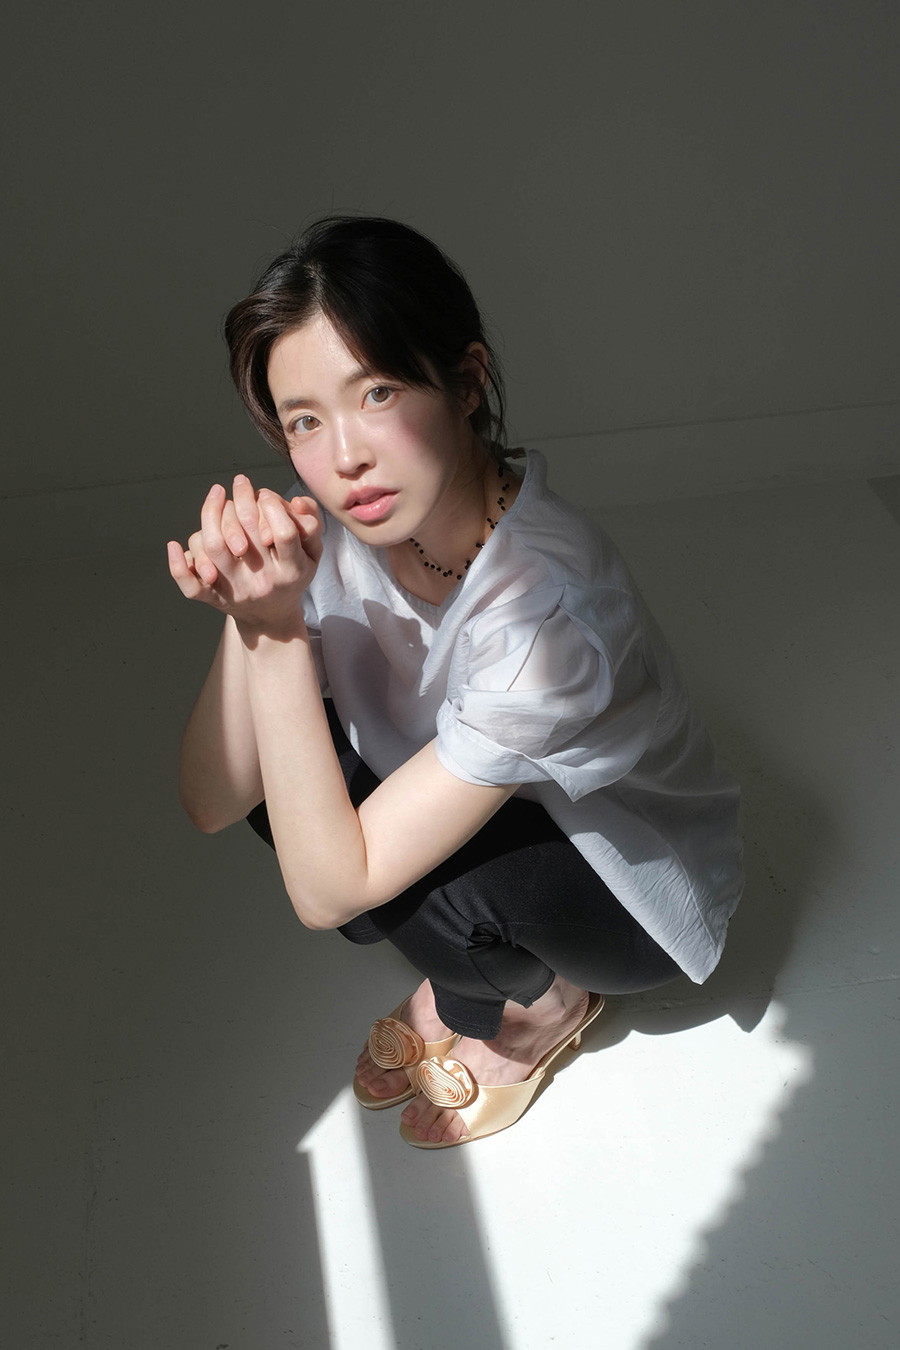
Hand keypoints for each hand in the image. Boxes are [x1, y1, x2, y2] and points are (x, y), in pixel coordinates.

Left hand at [167, 475, 321, 634]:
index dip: (273, 507)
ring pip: (213, 548)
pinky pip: (190, 586)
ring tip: (218, 495)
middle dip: (240, 499)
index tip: (266, 494)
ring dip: (210, 514)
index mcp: (291, 571)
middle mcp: (262, 582)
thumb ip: (312, 524)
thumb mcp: (313, 554)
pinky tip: (174, 544)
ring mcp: (234, 591)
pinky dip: (177, 565)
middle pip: (242, 537)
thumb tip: (297, 500)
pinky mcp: (213, 599)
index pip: (283, 534)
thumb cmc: (291, 576)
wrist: (271, 617)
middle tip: (240, 482)